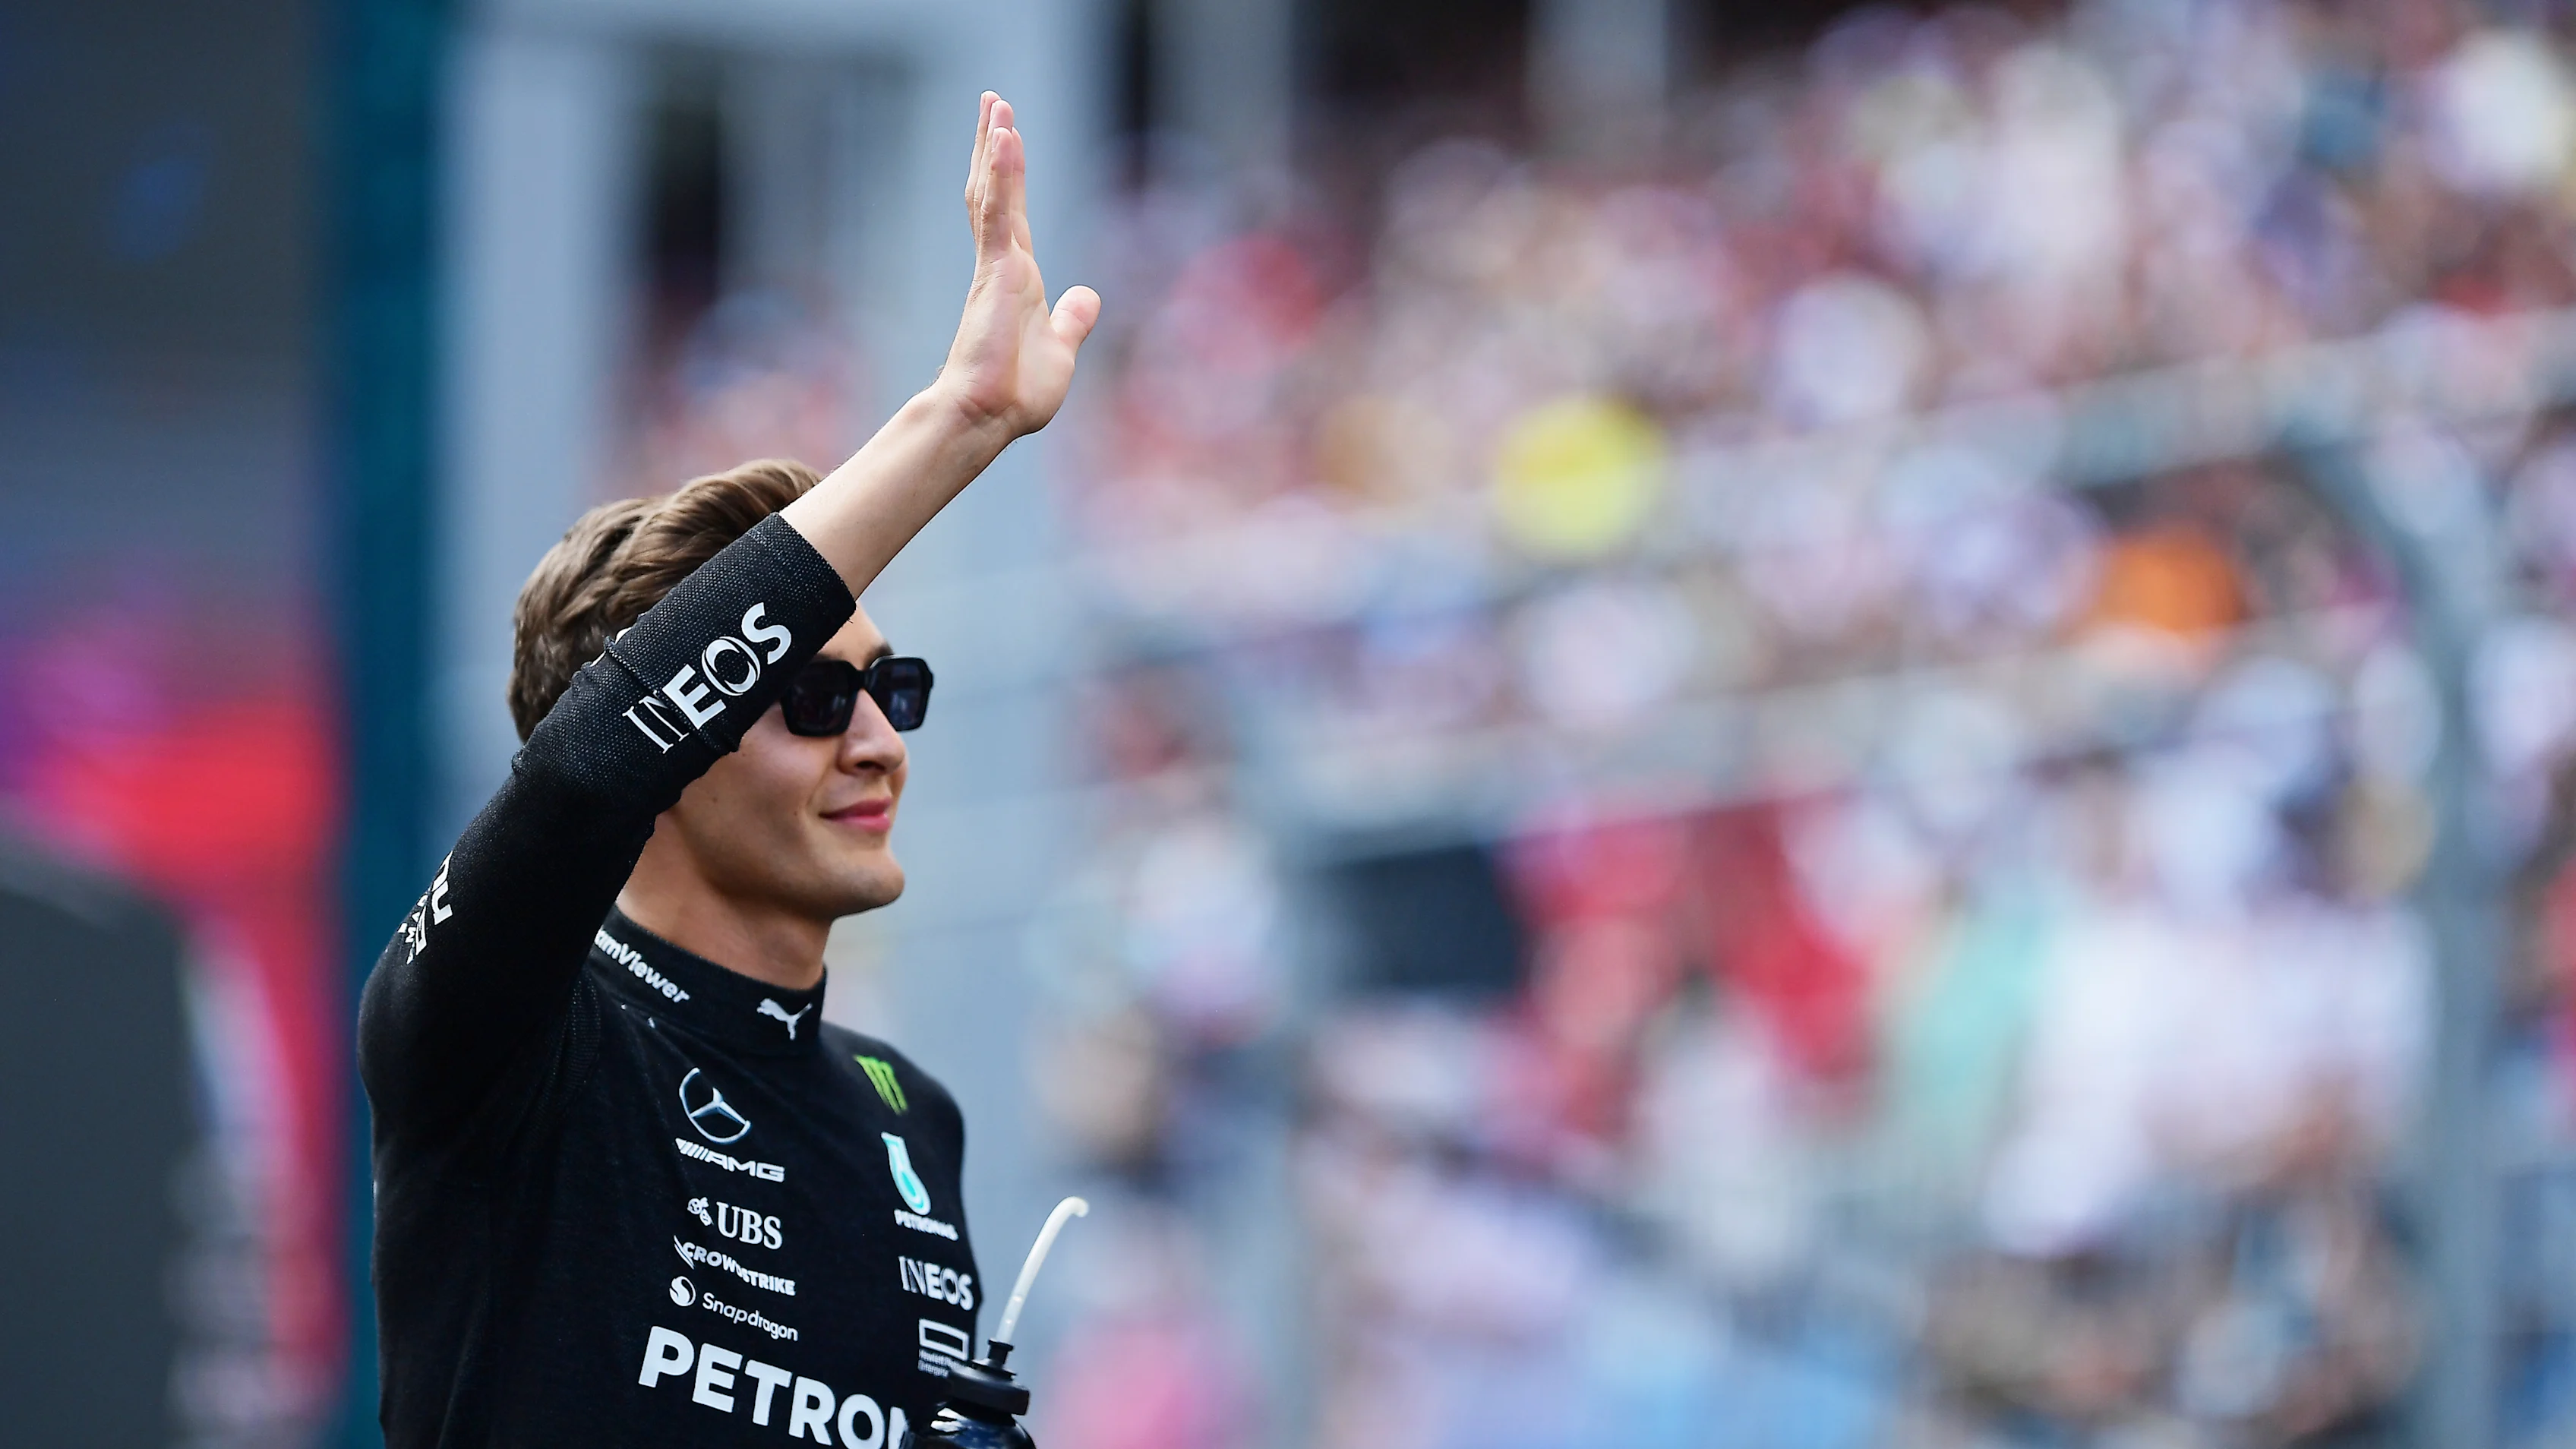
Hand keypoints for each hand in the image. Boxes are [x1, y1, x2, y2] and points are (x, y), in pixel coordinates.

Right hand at [938, 93, 1100, 438]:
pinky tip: (1005, 139)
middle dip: (995, 145)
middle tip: (993, 102)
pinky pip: (999, 214)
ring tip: (996, 105)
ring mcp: (997, 266)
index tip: (1005, 136)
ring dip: (996, 147)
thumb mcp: (1061, 348)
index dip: (1008, 174)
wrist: (989, 417)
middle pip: (997, 191)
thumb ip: (1072, 319)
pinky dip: (1002, 175)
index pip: (1012, 213)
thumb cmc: (1015, 392)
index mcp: (1019, 278)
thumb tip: (1088, 296)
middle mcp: (1004, 264)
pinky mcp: (995, 273)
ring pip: (994, 193)